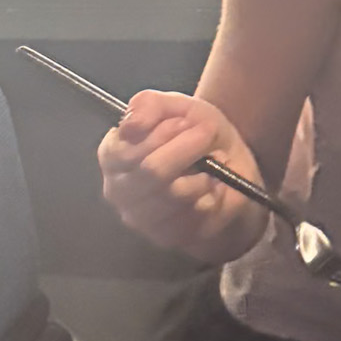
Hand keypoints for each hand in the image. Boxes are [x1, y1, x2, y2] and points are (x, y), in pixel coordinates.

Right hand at [97, 89, 264, 257]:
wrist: (228, 164)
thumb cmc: (194, 132)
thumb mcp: (175, 106)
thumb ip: (148, 105)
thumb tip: (130, 124)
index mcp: (112, 154)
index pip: (127, 148)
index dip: (163, 132)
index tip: (185, 122)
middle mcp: (118, 190)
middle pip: (152, 172)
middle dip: (188, 148)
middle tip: (207, 136)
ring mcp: (140, 218)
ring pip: (175, 194)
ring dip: (204, 172)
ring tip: (213, 162)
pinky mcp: (167, 236)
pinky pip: (193, 215)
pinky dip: (212, 194)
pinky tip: (213, 185)